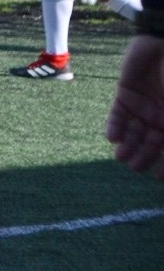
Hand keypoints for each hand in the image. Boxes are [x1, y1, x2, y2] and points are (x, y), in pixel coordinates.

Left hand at [107, 35, 163, 179]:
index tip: (159, 178)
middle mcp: (160, 114)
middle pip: (150, 141)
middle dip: (143, 155)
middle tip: (134, 167)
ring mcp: (143, 104)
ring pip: (133, 130)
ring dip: (127, 144)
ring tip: (121, 157)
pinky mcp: (125, 93)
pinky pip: (118, 114)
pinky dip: (115, 126)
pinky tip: (112, 138)